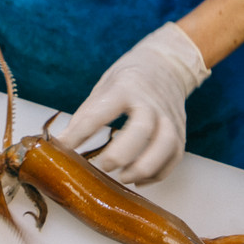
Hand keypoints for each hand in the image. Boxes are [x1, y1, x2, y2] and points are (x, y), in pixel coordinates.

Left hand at [57, 22, 209, 184]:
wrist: (167, 64)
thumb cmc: (130, 78)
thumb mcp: (104, 86)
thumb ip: (87, 114)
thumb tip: (62, 144)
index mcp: (126, 87)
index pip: (102, 112)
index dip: (80, 133)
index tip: (64, 148)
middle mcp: (151, 102)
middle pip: (141, 130)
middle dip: (121, 153)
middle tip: (104, 166)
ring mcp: (170, 118)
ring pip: (165, 145)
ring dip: (144, 167)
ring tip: (124, 178)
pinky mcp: (181, 131)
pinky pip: (174, 157)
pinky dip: (157, 174)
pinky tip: (138, 180)